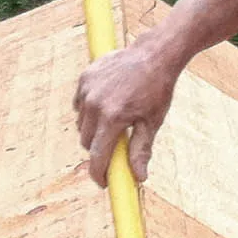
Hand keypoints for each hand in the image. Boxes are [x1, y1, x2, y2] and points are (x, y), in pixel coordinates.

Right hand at [73, 27, 182, 186]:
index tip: (103, 183)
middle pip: (87, 142)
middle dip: (99, 150)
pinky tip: (106, 105)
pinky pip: (79, 105)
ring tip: (114, 122)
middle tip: (115, 147)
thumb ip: (141, 150)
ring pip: (81, 124)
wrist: (154, 54)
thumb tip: (139, 178)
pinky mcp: (84, 78)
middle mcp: (95, 103)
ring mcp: (87, 89)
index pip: (97, 155)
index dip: (99, 174)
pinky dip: (89, 111)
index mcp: (112, 117)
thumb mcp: (152, 122)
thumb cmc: (157, 89)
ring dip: (93, 130)